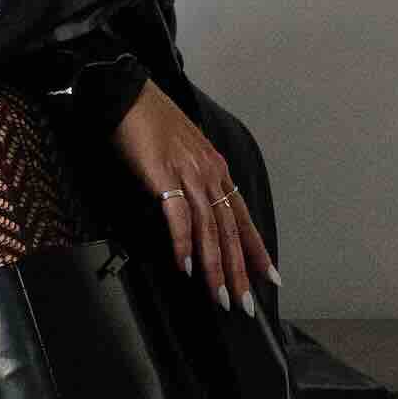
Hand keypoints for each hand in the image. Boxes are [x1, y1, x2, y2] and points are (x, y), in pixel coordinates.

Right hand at [108, 81, 278, 312]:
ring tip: (219, 296)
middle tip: (244, 303)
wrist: (127, 95)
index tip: (270, 278)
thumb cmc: (152, 122)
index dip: (257, 250)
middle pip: (230, 231)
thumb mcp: (184, 153)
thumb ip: (195, 180)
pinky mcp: (163, 175)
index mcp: (217, 170)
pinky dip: (182, 243)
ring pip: (209, 230)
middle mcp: (210, 174)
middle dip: (238, 271)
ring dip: (215, 266)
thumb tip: (198, 210)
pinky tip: (185, 266)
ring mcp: (189, 174)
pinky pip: (178, 216)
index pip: (243, 218)